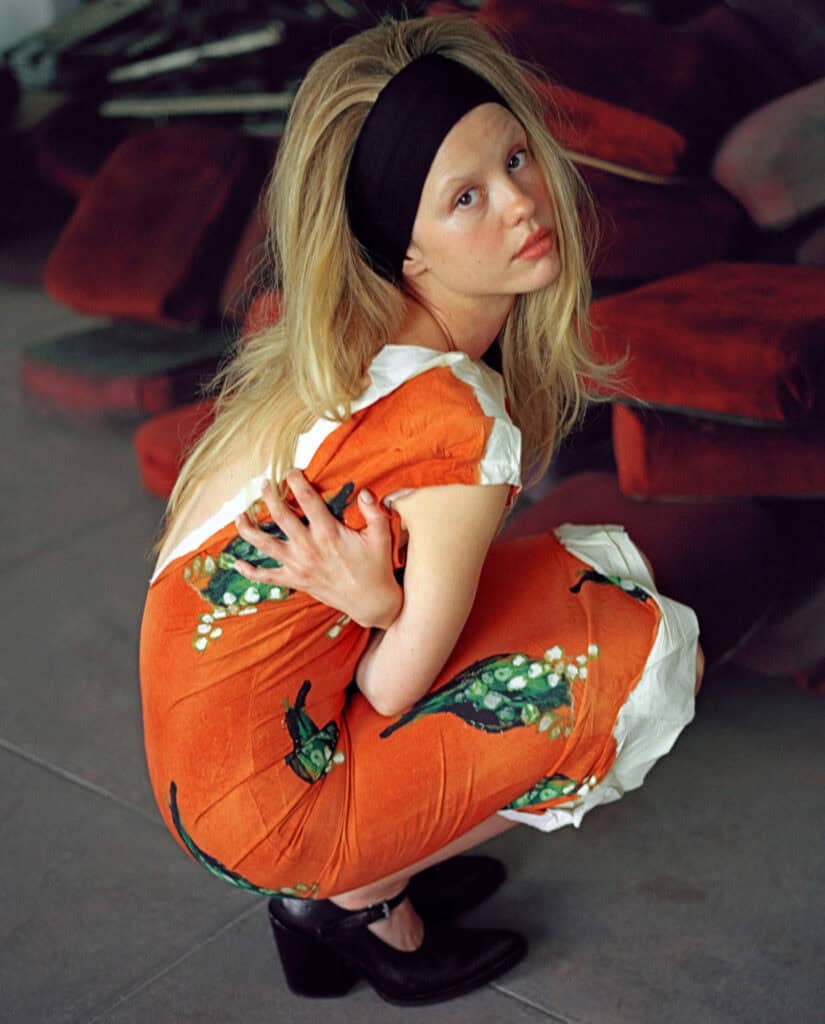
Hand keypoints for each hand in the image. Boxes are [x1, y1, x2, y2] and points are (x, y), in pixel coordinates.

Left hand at [232, 470, 401, 629]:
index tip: (291, 471)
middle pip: (280, 516)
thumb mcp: (381, 537)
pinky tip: (237, 563)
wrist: (371, 602)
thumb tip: (364, 492)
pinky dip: (250, 572)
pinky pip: (267, 577)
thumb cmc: (376, 567)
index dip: (296, 482)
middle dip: (269, 497)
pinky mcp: (296, 580)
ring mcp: (299, 565)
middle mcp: (308, 547)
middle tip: (263, 484)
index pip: (307, 500)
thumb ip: (373, 512)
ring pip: (266, 545)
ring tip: (239, 517)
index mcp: (328, 533)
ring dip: (249, 530)